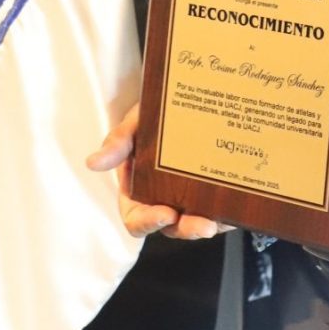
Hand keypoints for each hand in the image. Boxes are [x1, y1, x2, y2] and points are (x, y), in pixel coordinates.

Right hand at [86, 102, 233, 240]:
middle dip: (186, 230)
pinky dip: (227, 216)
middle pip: (171, 227)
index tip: (165, 212)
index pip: (137, 219)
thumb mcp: (136, 123)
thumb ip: (118, 142)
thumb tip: (93, 163)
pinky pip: (221, 213)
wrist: (189, 99)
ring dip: (205, 227)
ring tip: (216, 222)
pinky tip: (235, 211)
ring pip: (196, 225)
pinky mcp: (216, 198)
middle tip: (202, 225)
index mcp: (138, 191)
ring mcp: (190, 201)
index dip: (148, 222)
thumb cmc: (154, 117)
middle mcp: (163, 200)